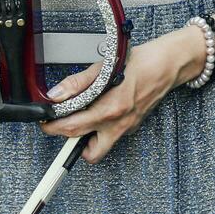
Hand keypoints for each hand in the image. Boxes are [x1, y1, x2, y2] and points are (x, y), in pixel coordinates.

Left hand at [37, 29, 201, 163]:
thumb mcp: (103, 67)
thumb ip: (77, 84)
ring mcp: (127, 128)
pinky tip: (97, 111)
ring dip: (85, 139)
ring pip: (99, 149)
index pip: (74, 128)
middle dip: (68, 140)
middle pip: (86, 151)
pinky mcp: (131, 126)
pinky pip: (110, 137)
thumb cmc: (141, 62)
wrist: (168, 64)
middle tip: (58, 124)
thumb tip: (57, 94)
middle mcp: (119, 124)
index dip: (54, 128)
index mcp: (111, 109)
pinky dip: (98, 129)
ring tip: (78, 119)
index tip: (45, 122)